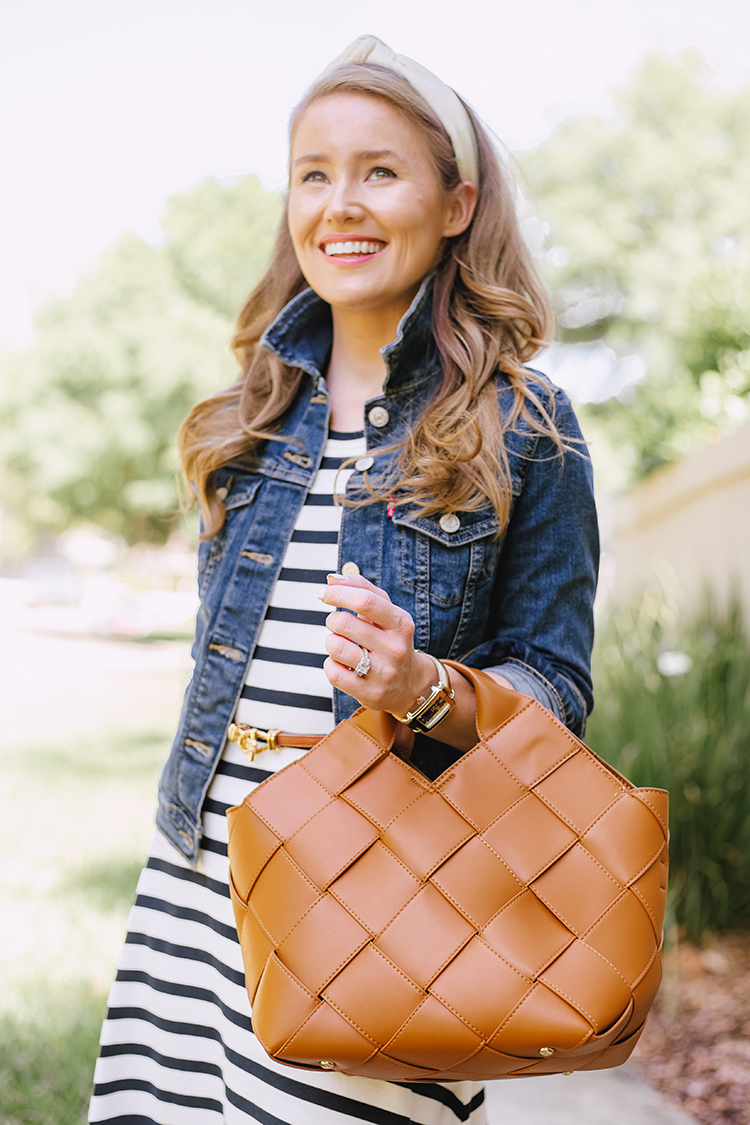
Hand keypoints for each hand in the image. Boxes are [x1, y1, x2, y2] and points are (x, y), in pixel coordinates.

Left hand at [315, 573, 434, 715]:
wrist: (410, 685)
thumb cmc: (391, 641)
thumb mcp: (387, 613)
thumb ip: (362, 589)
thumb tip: (332, 579)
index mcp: (401, 623)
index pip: (365, 601)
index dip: (338, 593)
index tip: (323, 593)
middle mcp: (395, 648)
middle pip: (344, 623)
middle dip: (332, 620)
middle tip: (338, 625)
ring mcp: (383, 673)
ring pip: (336, 648)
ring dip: (331, 642)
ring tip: (341, 645)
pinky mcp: (370, 693)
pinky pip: (333, 673)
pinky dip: (331, 665)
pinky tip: (342, 664)